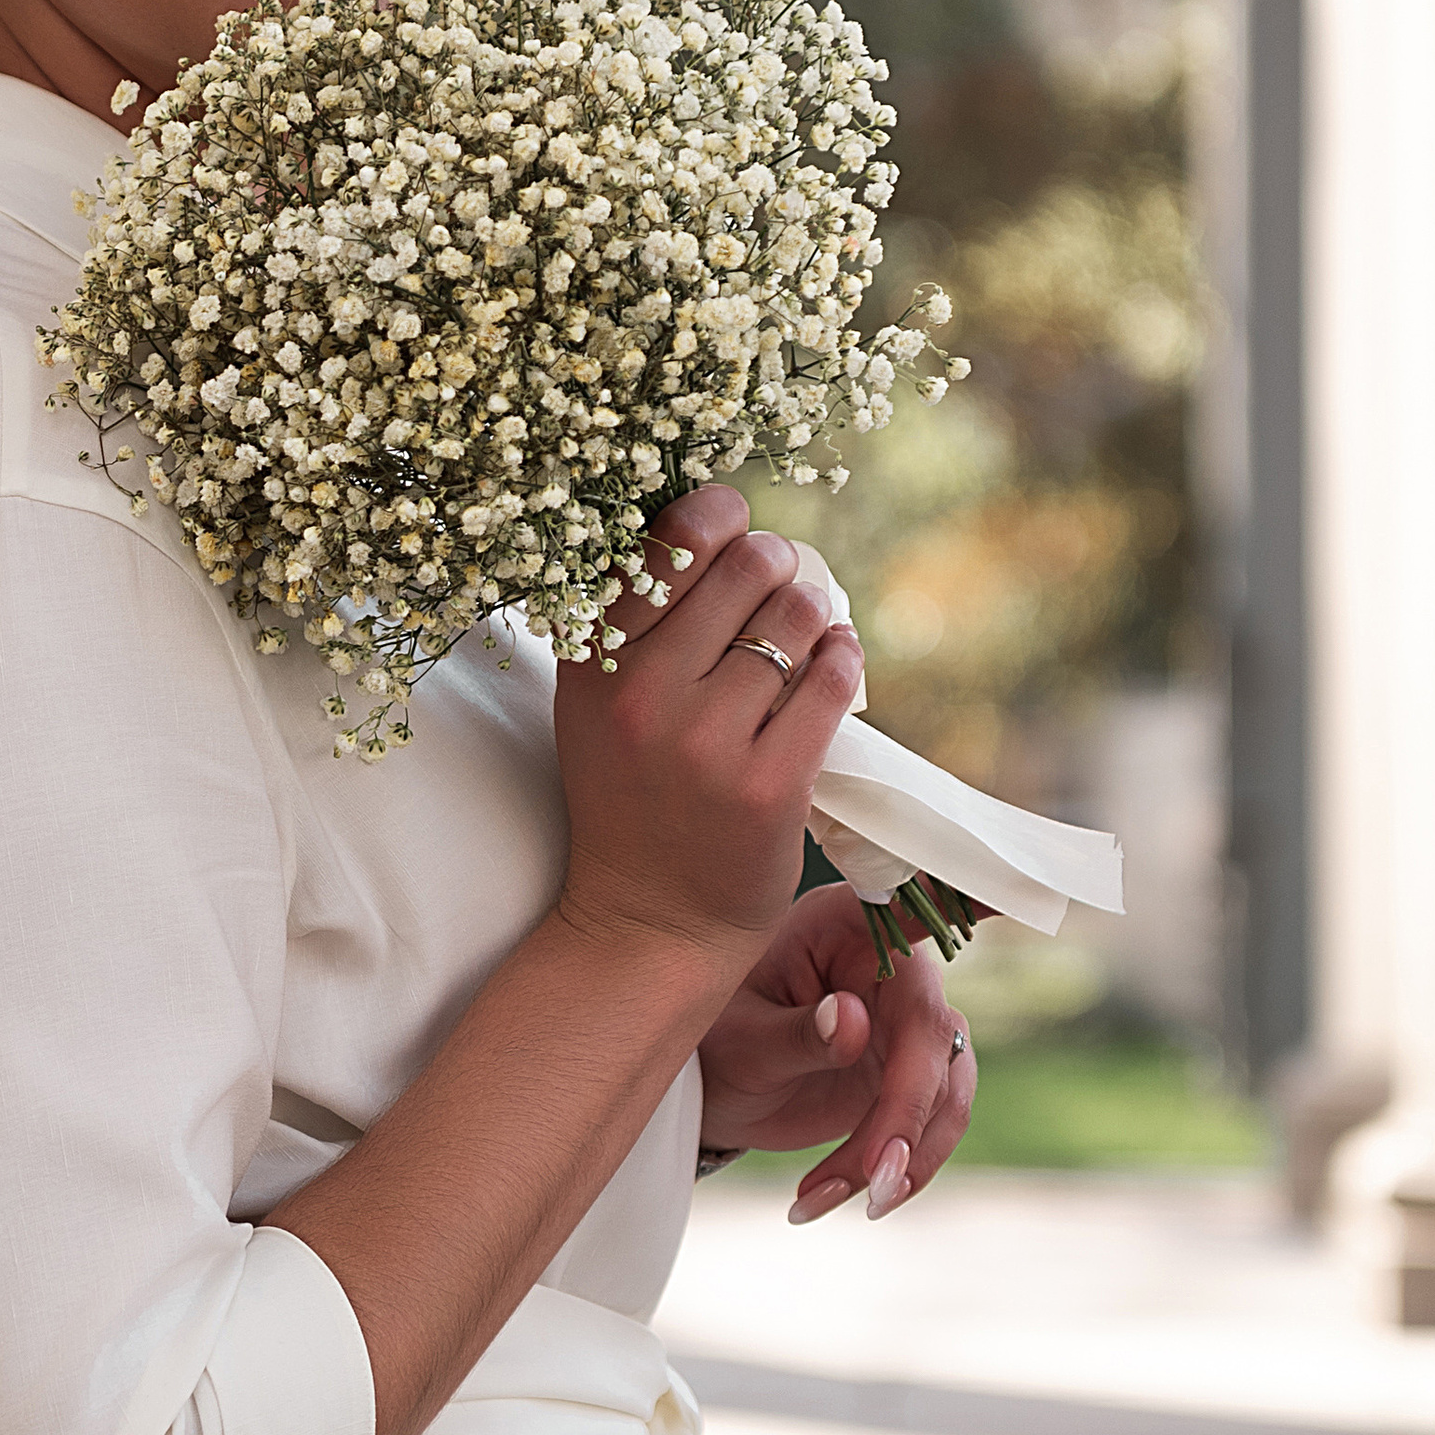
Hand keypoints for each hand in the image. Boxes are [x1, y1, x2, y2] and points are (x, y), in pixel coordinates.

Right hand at [553, 485, 864, 981]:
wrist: (649, 922)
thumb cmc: (631, 792)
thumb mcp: (598, 701)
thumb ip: (633, 619)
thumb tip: (709, 517)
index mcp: (591, 663)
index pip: (666, 540)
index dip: (715, 512)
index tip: (732, 523)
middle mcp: (642, 695)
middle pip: (745, 565)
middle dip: (775, 559)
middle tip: (778, 578)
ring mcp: (707, 743)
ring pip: (797, 616)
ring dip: (814, 608)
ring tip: (807, 623)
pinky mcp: (770, 786)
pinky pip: (831, 680)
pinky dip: (843, 653)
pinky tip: (835, 655)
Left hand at [696, 885, 977, 1223]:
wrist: (714, 1086)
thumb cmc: (717, 1038)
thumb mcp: (741, 1039)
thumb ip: (797, 1033)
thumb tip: (854, 1021)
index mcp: (845, 926)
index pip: (912, 907)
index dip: (965, 901)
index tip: (1000, 900)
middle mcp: (891, 967)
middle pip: (932, 1033)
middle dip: (907, 1114)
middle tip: (875, 1178)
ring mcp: (907, 1022)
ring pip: (946, 1090)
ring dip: (907, 1156)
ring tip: (844, 1200)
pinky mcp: (911, 1073)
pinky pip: (929, 1126)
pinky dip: (893, 1171)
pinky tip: (824, 1197)